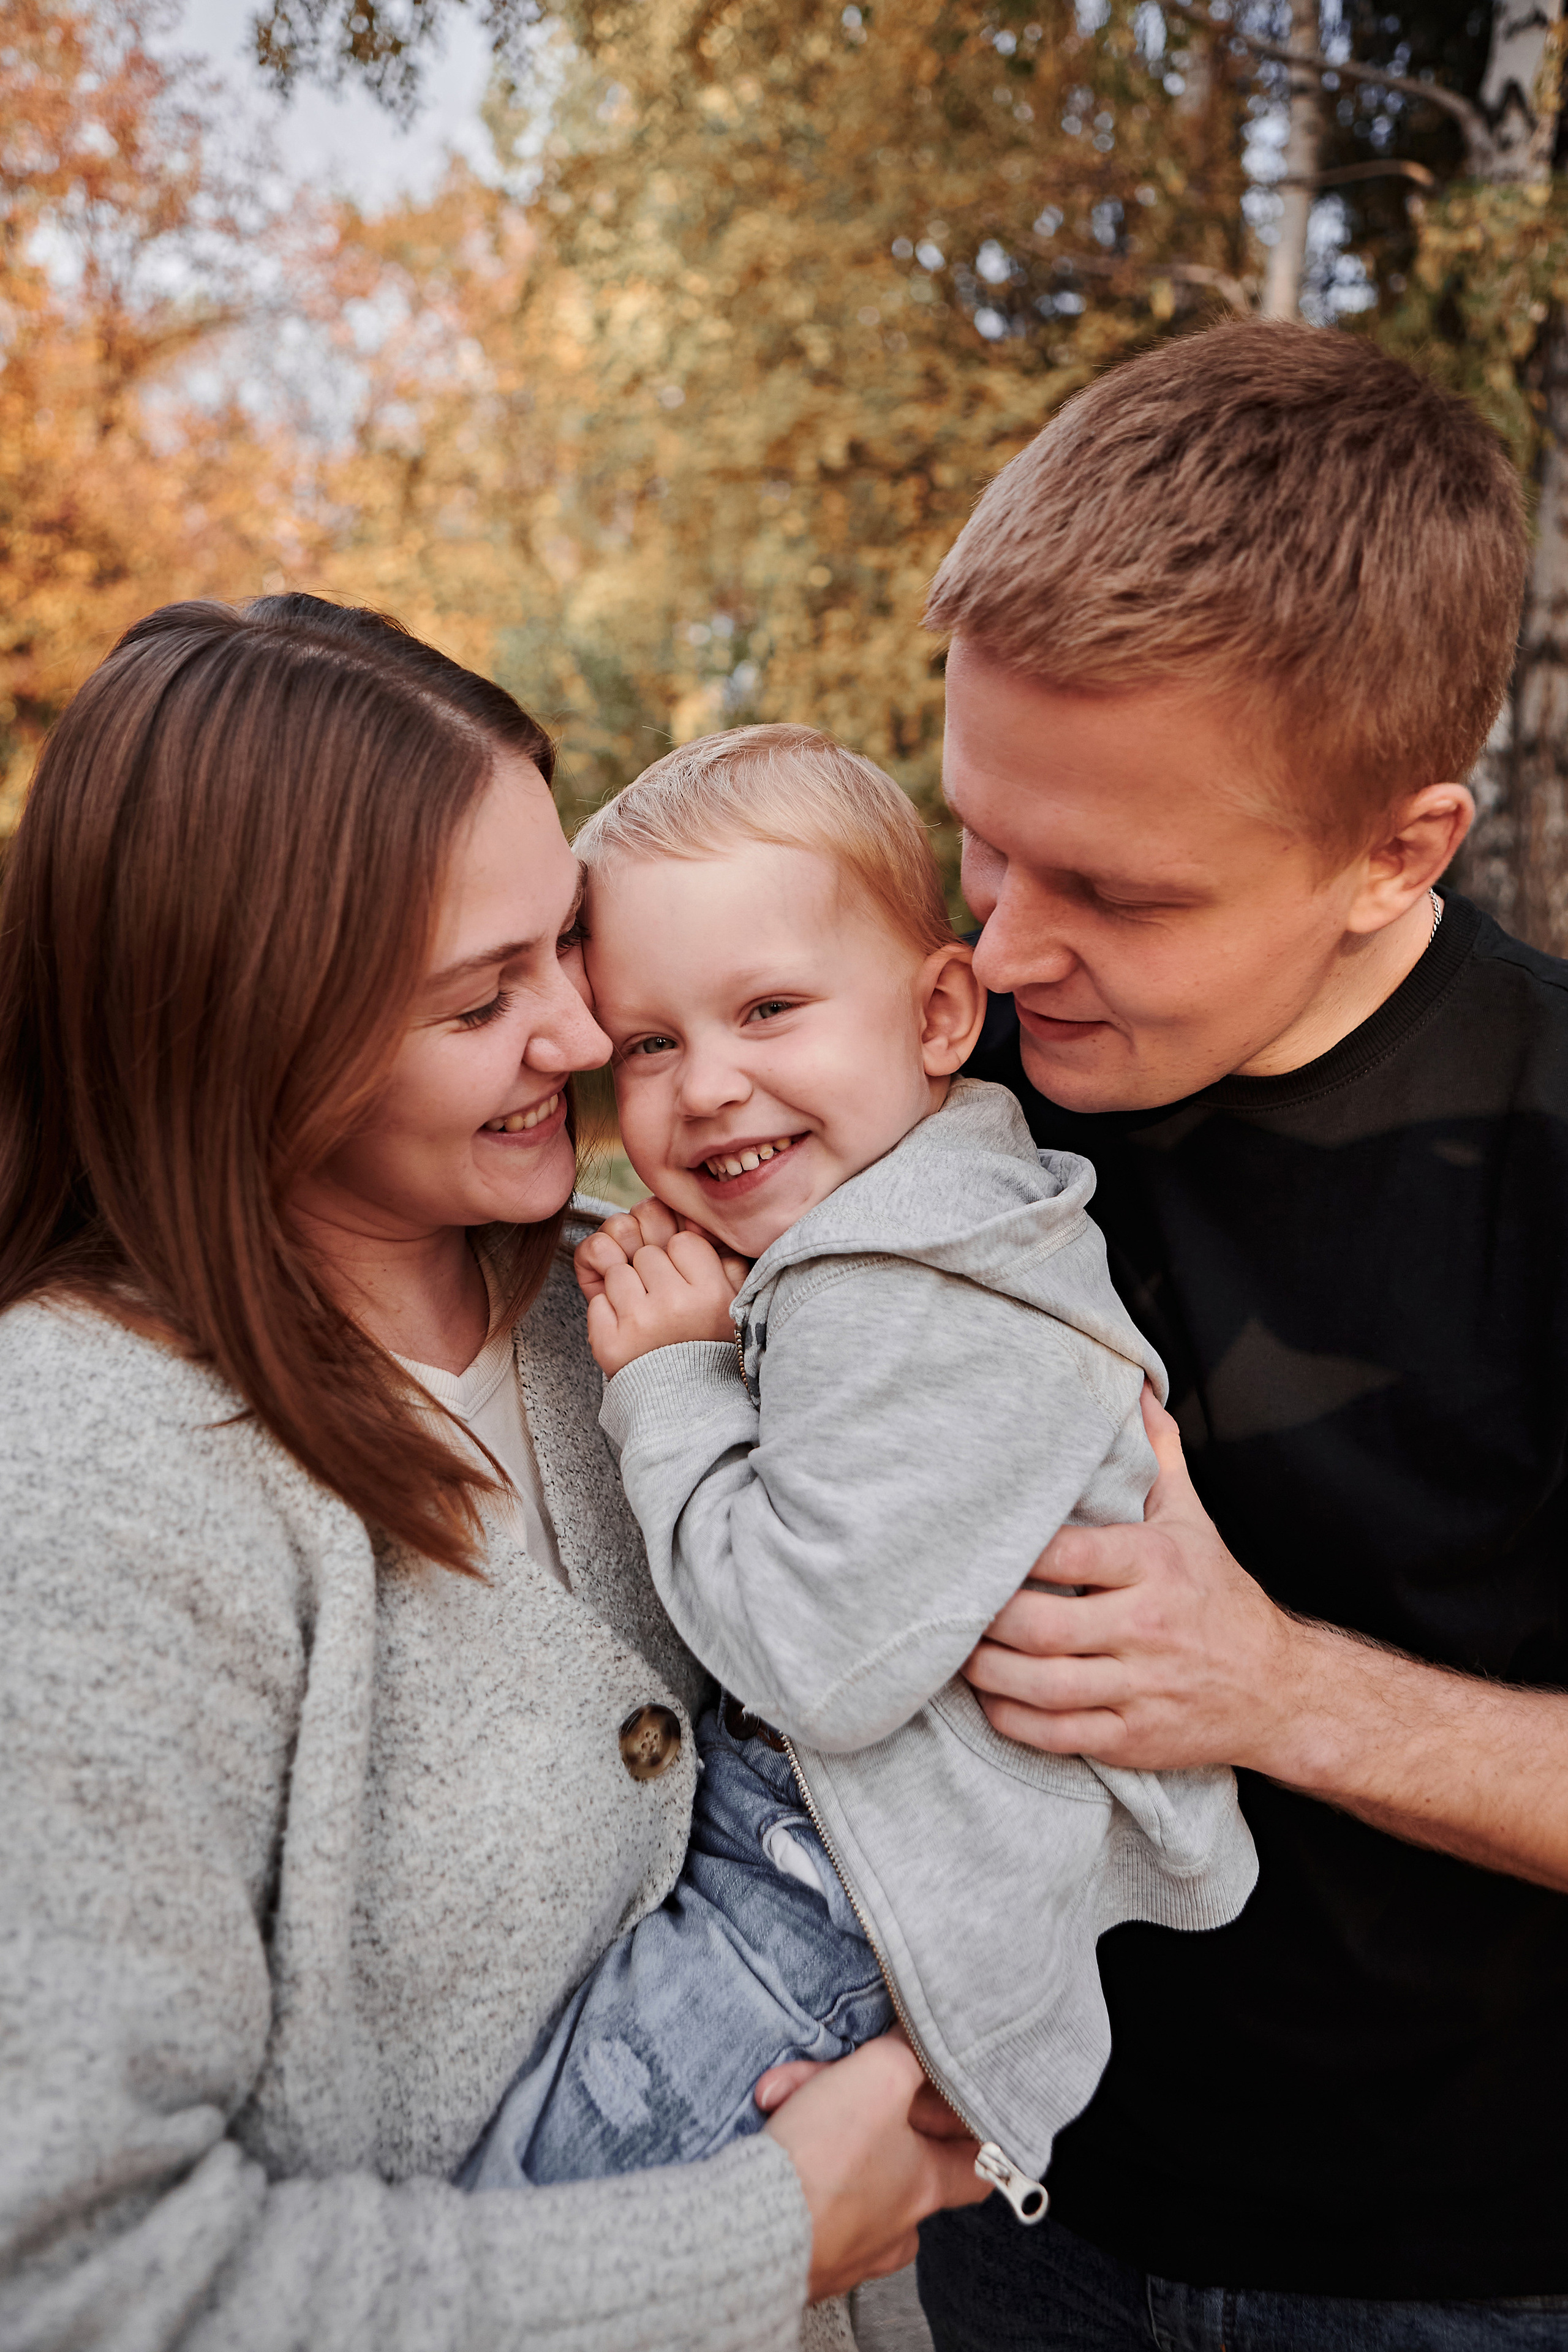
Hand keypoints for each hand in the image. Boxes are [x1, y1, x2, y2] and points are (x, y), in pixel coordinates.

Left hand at [573, 1198, 747, 1376]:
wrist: (682, 1404)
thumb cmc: (706, 1345)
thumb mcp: (731, 1303)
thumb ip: (724, 1259)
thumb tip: (691, 1219)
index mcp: (711, 1294)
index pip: (683, 1241)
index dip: (681, 1259)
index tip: (686, 1284)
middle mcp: (676, 1306)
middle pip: (648, 1253)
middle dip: (652, 1273)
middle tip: (665, 1304)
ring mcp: (639, 1324)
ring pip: (618, 1272)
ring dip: (627, 1290)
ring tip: (646, 1317)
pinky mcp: (609, 1343)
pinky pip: (597, 1302)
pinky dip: (608, 1313)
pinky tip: (629, 1331)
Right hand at [761, 2033, 989, 2303]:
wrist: (747, 2227)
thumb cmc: (824, 2161)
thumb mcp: (880, 2076)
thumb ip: (906, 2053)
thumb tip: (915, 2038)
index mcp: (925, 2188)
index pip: (976, 2163)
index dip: (969, 2125)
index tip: (958, 2100)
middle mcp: (893, 2225)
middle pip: (894, 2150)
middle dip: (860, 2101)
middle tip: (832, 2076)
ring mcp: (846, 2245)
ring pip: (843, 2163)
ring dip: (814, 2120)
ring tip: (780, 2096)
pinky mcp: (802, 2254)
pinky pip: (805, 2191)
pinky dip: (789, 2157)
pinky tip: (768, 2126)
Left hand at [962, 1384, 1304, 1773]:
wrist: (1278, 1689)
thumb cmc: (1219, 1597)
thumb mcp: (1193, 1522)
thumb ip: (1158, 1458)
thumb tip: (1137, 1392)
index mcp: (1155, 1565)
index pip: (1068, 1554)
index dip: (1013, 1554)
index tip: (977, 1547)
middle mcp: (1148, 1626)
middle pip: (1044, 1627)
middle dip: (986, 1620)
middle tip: (950, 1605)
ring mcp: (1142, 1687)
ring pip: (1044, 1686)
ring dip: (987, 1672)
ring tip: (956, 1652)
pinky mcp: (1134, 1738)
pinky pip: (1058, 1735)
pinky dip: (1013, 1720)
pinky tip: (991, 1698)